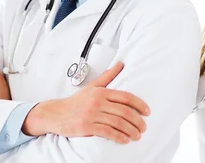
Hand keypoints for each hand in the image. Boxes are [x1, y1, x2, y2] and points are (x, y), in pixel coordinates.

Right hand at [22, 61, 149, 143]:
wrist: (56, 114)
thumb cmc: (76, 101)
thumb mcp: (92, 86)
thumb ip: (108, 76)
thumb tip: (121, 63)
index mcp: (101, 92)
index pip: (125, 97)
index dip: (139, 104)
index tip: (147, 112)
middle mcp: (97, 102)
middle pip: (124, 111)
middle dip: (137, 121)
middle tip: (144, 128)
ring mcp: (92, 114)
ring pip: (118, 123)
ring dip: (130, 131)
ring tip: (137, 136)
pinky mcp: (87, 126)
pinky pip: (107, 132)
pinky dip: (118, 137)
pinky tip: (125, 140)